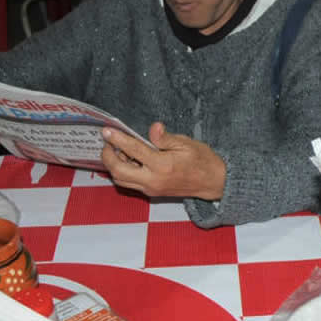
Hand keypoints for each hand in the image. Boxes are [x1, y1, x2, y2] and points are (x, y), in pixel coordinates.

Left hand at [101, 122, 226, 199]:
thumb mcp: (187, 143)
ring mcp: (151, 189)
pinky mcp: (151, 192)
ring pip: (121, 180)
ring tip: (116, 150)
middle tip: (108, 142)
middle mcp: (153, 180)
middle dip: (108, 156)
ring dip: (113, 166)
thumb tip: (153, 127)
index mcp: (163, 165)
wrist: (213, 182)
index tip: (107, 131)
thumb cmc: (202, 160)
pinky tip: (127, 160)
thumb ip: (166, 138)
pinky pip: (129, 183)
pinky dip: (123, 172)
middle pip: (119, 171)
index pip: (134, 150)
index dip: (118, 139)